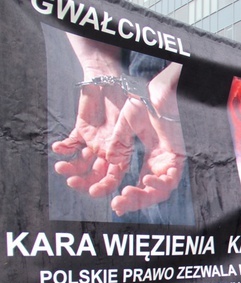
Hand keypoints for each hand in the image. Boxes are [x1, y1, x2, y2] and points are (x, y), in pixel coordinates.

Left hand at [51, 34, 127, 195]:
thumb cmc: (128, 97)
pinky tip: (58, 148)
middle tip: (73, 183)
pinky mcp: (81, 131)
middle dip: (85, 182)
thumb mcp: (128, 119)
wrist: (114, 78)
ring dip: (70, 168)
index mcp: (122, 154)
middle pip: (95, 175)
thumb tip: (113, 162)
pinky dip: (63, 147)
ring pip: (81, 163)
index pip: (114, 177)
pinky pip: (70, 144)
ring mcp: (93, 143)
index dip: (106, 187)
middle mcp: (107, 152)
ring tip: (61, 168)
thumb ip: (121, 141)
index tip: (94, 192)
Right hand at [107, 63, 185, 215]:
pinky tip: (147, 178)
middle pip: (151, 193)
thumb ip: (118, 144)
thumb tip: (111, 162)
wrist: (160, 91)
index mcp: (152, 162)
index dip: (129, 199)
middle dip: (134, 201)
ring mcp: (172, 162)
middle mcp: (163, 166)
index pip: (141, 187)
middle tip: (118, 204)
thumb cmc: (145, 105)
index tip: (115, 204)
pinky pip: (172, 176)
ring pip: (162, 190)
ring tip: (128, 193)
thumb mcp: (126, 125)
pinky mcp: (179, 157)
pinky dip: (160, 181)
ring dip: (146, 194)